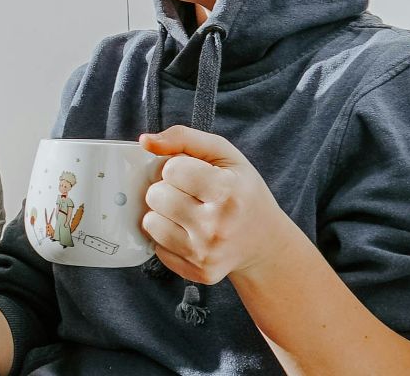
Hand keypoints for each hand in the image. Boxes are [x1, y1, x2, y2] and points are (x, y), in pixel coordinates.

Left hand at [139, 127, 297, 285]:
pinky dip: (168, 237)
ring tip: (186, 212)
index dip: (177, 167)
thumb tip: (145, 141)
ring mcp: (208, 253)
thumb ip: (183, 137)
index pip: (171, 169)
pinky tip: (189, 233)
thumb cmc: (242, 191)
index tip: (193, 173)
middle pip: (156, 196)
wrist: (265, 242)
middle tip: (188, 194)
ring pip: (151, 223)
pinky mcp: (199, 272)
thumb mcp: (224, 155)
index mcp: (228, 191)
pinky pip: (157, 248)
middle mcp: (218, 226)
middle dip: (166, 189)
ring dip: (162, 214)